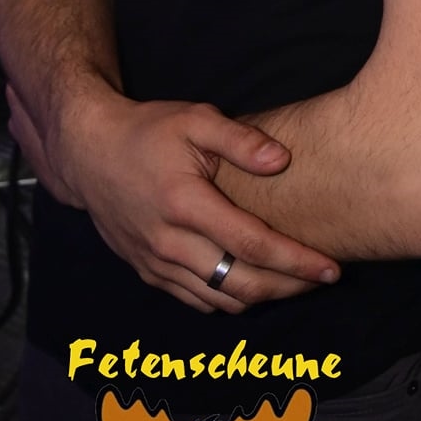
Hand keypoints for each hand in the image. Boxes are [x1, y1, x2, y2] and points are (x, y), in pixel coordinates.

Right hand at [18, 82, 341, 314]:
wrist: (89, 155)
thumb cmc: (148, 131)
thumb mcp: (195, 120)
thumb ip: (241, 139)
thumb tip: (282, 160)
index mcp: (185, 204)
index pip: (252, 245)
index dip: (296, 261)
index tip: (330, 268)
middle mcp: (169, 243)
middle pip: (240, 284)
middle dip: (289, 287)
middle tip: (324, 279)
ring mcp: (156, 264)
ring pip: (220, 300)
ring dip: (263, 297)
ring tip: (297, 282)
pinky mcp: (148, 272)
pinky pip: (196, 300)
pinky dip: (230, 299)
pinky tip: (254, 283)